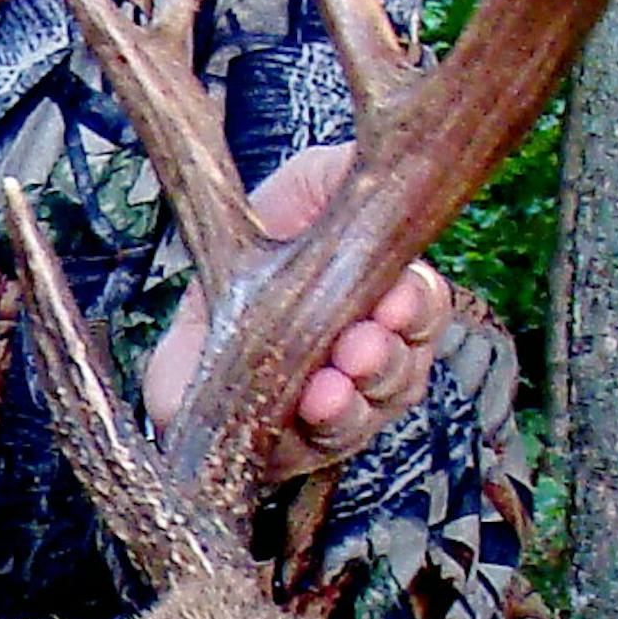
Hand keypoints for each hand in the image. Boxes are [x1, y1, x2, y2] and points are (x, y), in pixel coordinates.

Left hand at [141, 141, 451, 476]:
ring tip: (328, 390)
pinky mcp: (265, 444)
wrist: (196, 276)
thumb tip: (385, 162)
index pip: (421, 318)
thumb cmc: (270, 230)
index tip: (399, 294)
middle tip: (362, 346)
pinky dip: (294, 439)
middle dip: (383, 365)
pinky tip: (290, 419)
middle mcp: (366, 367)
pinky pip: (288, 456)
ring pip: (353, 425)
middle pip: (397, 382)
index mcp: (390, 308)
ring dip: (347, 408)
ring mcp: (323, 412)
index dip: (416, 311)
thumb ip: (350, 176)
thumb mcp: (313, 185)